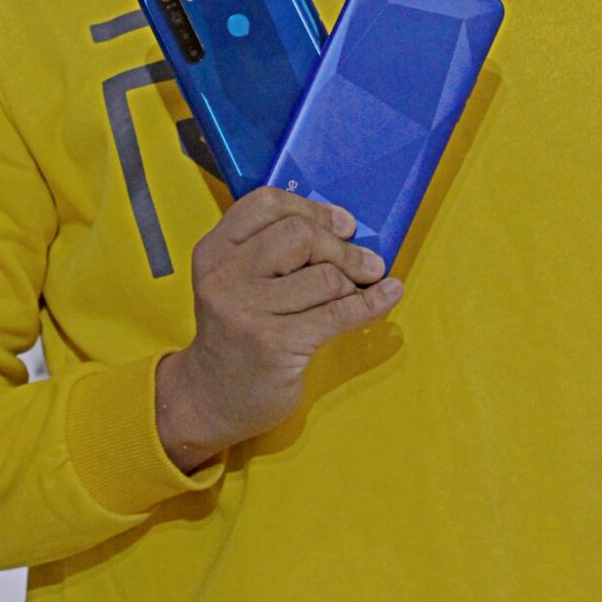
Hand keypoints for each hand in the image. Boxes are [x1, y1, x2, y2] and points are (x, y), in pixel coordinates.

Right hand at [156, 187, 401, 472]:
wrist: (211, 397)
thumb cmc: (235, 332)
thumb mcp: (235, 280)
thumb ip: (271, 250)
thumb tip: (344, 229)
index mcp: (215, 250)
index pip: (266, 204)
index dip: (313, 208)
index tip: (344, 224)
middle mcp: (226, 275)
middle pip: (300, 234)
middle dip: (342, 247)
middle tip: (366, 262)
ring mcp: (248, 311)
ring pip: (325, 276)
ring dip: (353, 283)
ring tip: (355, 294)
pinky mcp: (275, 345)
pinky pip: (338, 314)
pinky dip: (372, 302)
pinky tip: (390, 294)